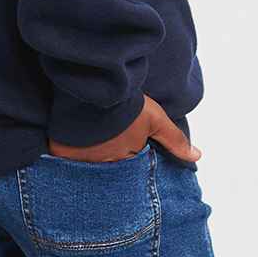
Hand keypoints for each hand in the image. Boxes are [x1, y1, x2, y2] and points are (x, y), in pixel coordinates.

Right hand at [46, 93, 202, 163]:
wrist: (92, 86)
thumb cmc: (125, 104)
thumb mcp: (154, 118)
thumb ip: (174, 140)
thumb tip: (197, 156)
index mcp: (124, 159)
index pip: (128, 168)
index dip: (129, 158)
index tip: (126, 148)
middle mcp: (102, 165)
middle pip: (107, 170)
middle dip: (108, 162)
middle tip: (106, 149)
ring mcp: (80, 160)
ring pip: (86, 168)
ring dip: (88, 161)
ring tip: (88, 149)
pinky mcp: (60, 151)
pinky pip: (64, 163)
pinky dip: (66, 159)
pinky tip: (69, 149)